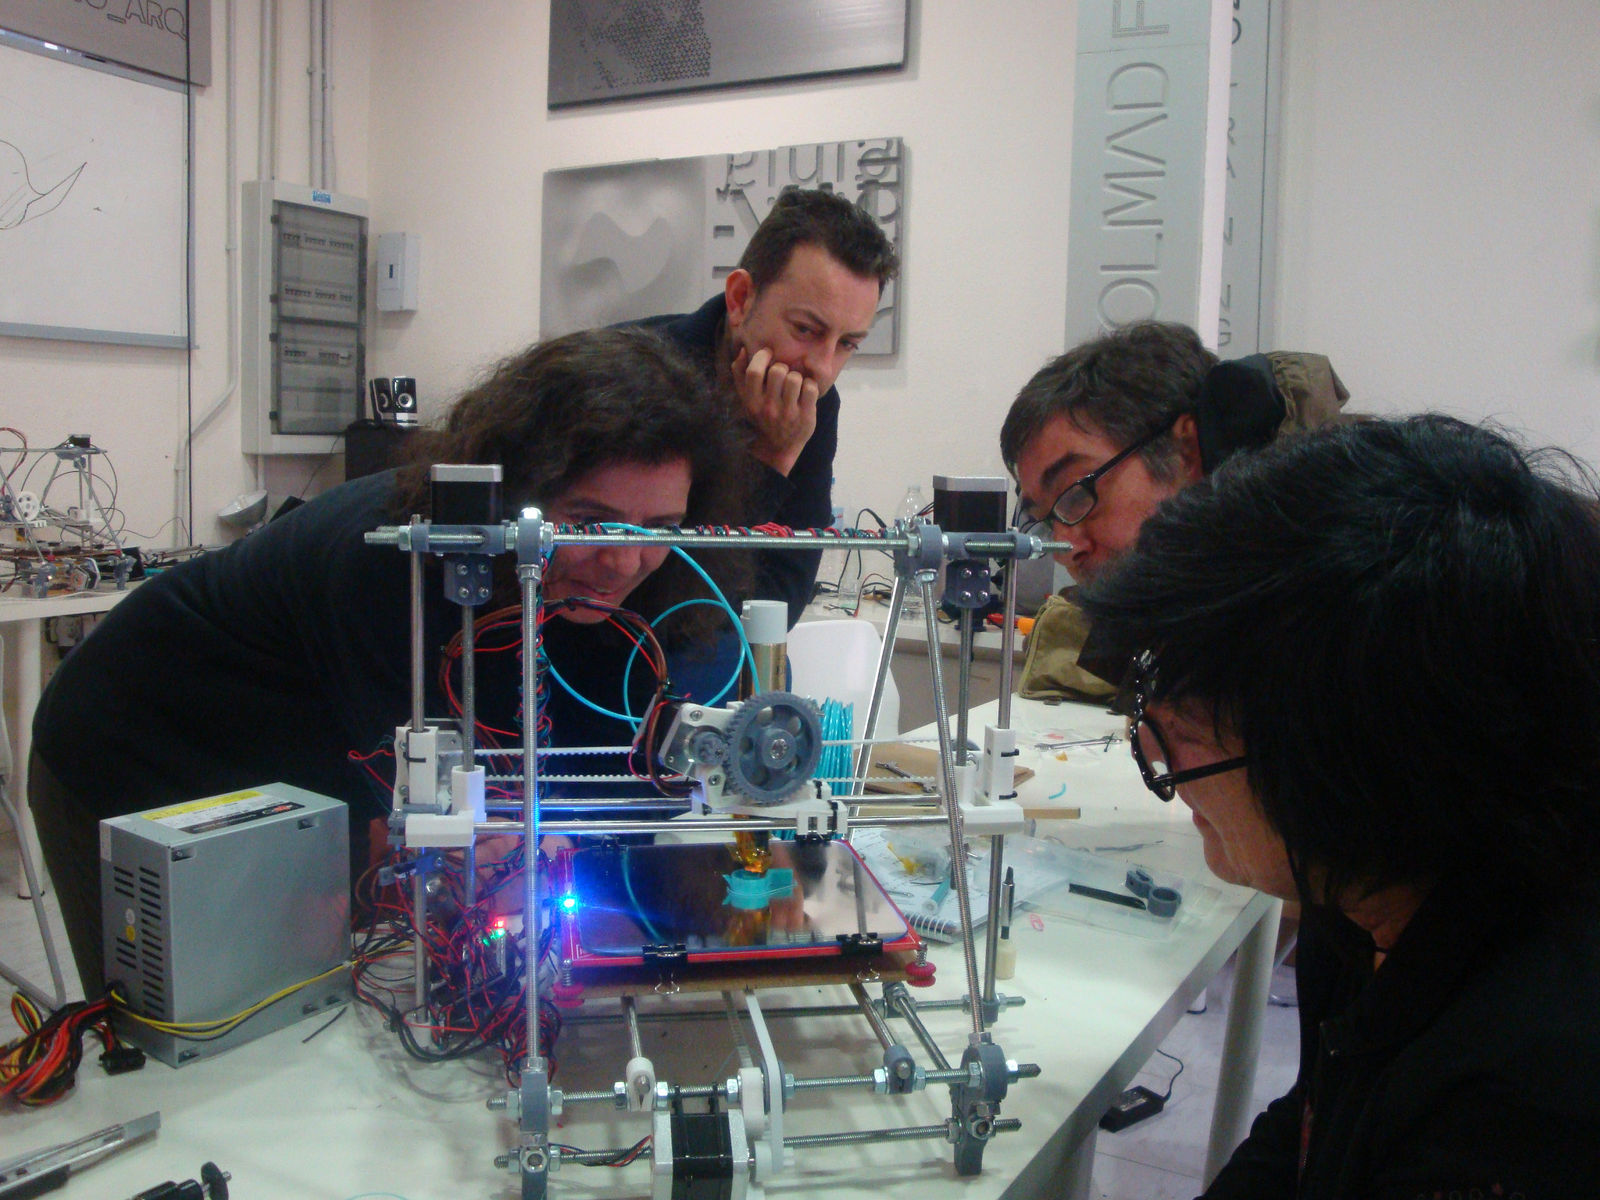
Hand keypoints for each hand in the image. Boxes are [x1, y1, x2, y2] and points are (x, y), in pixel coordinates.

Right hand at [732, 345, 819, 475]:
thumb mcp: (746, 400)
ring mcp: (788, 413)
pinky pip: (810, 388)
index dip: (762, 357)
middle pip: (777, 371)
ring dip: (796, 377)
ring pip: (795, 378)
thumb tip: (744, 350)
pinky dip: (810, 385)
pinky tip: (805, 391)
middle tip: (783, 374)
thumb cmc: (761, 417)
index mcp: (752, 402)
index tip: (768, 354)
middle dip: (782, 367)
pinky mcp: (805, 416)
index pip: (754, 372)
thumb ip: (740, 375)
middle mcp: (769, 408)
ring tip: (794, 384)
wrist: (777, 448)